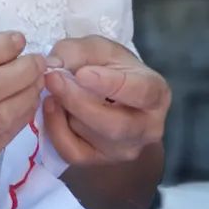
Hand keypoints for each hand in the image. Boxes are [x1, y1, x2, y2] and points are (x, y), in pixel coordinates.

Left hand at [43, 36, 169, 166]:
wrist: (107, 91)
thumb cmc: (108, 66)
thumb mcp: (97, 48)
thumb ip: (77, 51)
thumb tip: (53, 66)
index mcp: (156, 93)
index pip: (141, 93)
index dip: (111, 85)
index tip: (82, 74)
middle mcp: (149, 128)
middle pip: (116, 125)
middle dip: (79, 101)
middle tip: (53, 79)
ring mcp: (126, 149)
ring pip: (94, 138)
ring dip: (67, 112)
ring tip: (53, 89)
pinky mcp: (100, 160)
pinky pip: (74, 153)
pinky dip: (56, 130)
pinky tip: (51, 108)